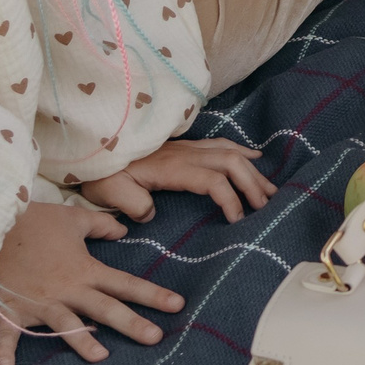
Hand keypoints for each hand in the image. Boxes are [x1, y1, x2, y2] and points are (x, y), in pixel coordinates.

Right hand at [0, 201, 183, 364]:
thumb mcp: (75, 218)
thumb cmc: (36, 221)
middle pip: (105, 309)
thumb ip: (102, 226)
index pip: (125, 284)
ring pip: (66, 325)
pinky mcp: (11, 308)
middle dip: (132, 324)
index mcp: (85, 270)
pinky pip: (7, 332)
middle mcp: (67, 290)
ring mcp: (39, 302)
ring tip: (101, 358)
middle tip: (156, 338)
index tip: (178, 306)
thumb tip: (124, 231)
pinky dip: (4, 350)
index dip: (152, 295)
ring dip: (82, 342)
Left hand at [80, 137, 276, 224]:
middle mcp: (184, 154)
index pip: (212, 180)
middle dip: (252, 183)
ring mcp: (186, 148)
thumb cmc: (102, 176)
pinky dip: (242, 151)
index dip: (230, 198)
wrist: (95, 151)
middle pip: (230, 162)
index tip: (237, 219)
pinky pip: (221, 144)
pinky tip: (254, 157)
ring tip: (269, 188)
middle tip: (265, 206)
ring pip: (229, 152)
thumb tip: (151, 214)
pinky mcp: (185, 147)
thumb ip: (133, 204)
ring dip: (252, 169)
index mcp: (171, 168)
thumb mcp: (110, 193)